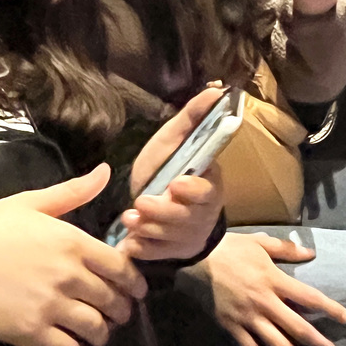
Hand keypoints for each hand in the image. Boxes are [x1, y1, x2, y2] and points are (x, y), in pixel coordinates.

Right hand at [0, 164, 147, 345]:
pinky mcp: (33, 333)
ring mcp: (52, 306)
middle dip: (121, 309)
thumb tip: (106, 171)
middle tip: (119, 313)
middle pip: (112, 299)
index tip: (135, 289)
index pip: (120, 267)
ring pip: (96, 327)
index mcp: (72, 242)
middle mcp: (69, 275)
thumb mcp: (32, 201)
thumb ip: (74, 191)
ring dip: (104, 333)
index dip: (133, 281)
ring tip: (100, 334)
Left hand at [121, 87, 224, 260]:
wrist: (156, 200)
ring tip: (129, 219)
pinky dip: (143, 249)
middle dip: (163, 212)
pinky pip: (158, 255)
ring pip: (171, 237)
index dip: (192, 190)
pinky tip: (130, 242)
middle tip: (141, 204)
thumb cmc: (168, 165)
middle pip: (187, 218)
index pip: (207, 191)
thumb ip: (193, 117)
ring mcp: (190, 236)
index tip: (175, 183)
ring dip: (148, 228)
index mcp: (209, 185)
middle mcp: (204, 214)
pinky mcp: (174, 253)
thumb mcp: (176, 139)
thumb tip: (215, 90)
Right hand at [193, 232, 345, 345]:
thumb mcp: (259, 242)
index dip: (331, 309)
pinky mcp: (232, 327)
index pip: (310, 297)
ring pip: (278, 345)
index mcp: (274, 280)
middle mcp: (265, 302)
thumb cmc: (229, 248)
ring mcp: (248, 318)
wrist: (195, 258)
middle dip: (321, 345)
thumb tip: (311, 253)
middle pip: (299, 328)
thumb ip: (286, 249)